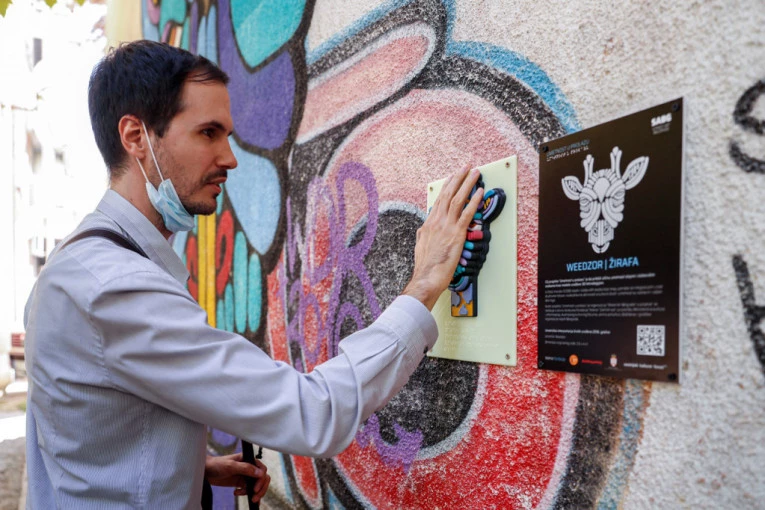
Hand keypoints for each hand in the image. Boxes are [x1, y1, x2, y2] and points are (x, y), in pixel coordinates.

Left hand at [204, 453, 270, 502]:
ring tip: (250, 498)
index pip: (262, 470)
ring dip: (255, 493)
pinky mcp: (241, 482)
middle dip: (261, 489)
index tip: (255, 489)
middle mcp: (249, 467)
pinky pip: (249, 489)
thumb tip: (260, 473)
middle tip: (254, 498)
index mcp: (249, 460)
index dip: (261, 480)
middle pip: (262, 478)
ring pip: (257, 485)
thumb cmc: (217, 464)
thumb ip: (246, 468)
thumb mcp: (231, 466)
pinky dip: (246, 494)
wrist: (205, 471)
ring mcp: (245, 475)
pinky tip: (237, 493)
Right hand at [403, 167, 482, 309]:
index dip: (447, 186)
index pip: (439, 200)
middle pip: (448, 194)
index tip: (452, 177)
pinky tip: (480, 193)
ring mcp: (446, 226)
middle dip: (458, 178)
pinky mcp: (456, 234)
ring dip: (467, 184)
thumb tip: (424, 229)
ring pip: (458, 199)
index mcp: (429, 224)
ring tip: (475, 173)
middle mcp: (437, 221)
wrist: (426, 277)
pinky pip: (467, 213)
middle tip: (465, 167)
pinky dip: (474, 201)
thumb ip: (424, 234)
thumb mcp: (420, 246)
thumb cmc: (425, 266)